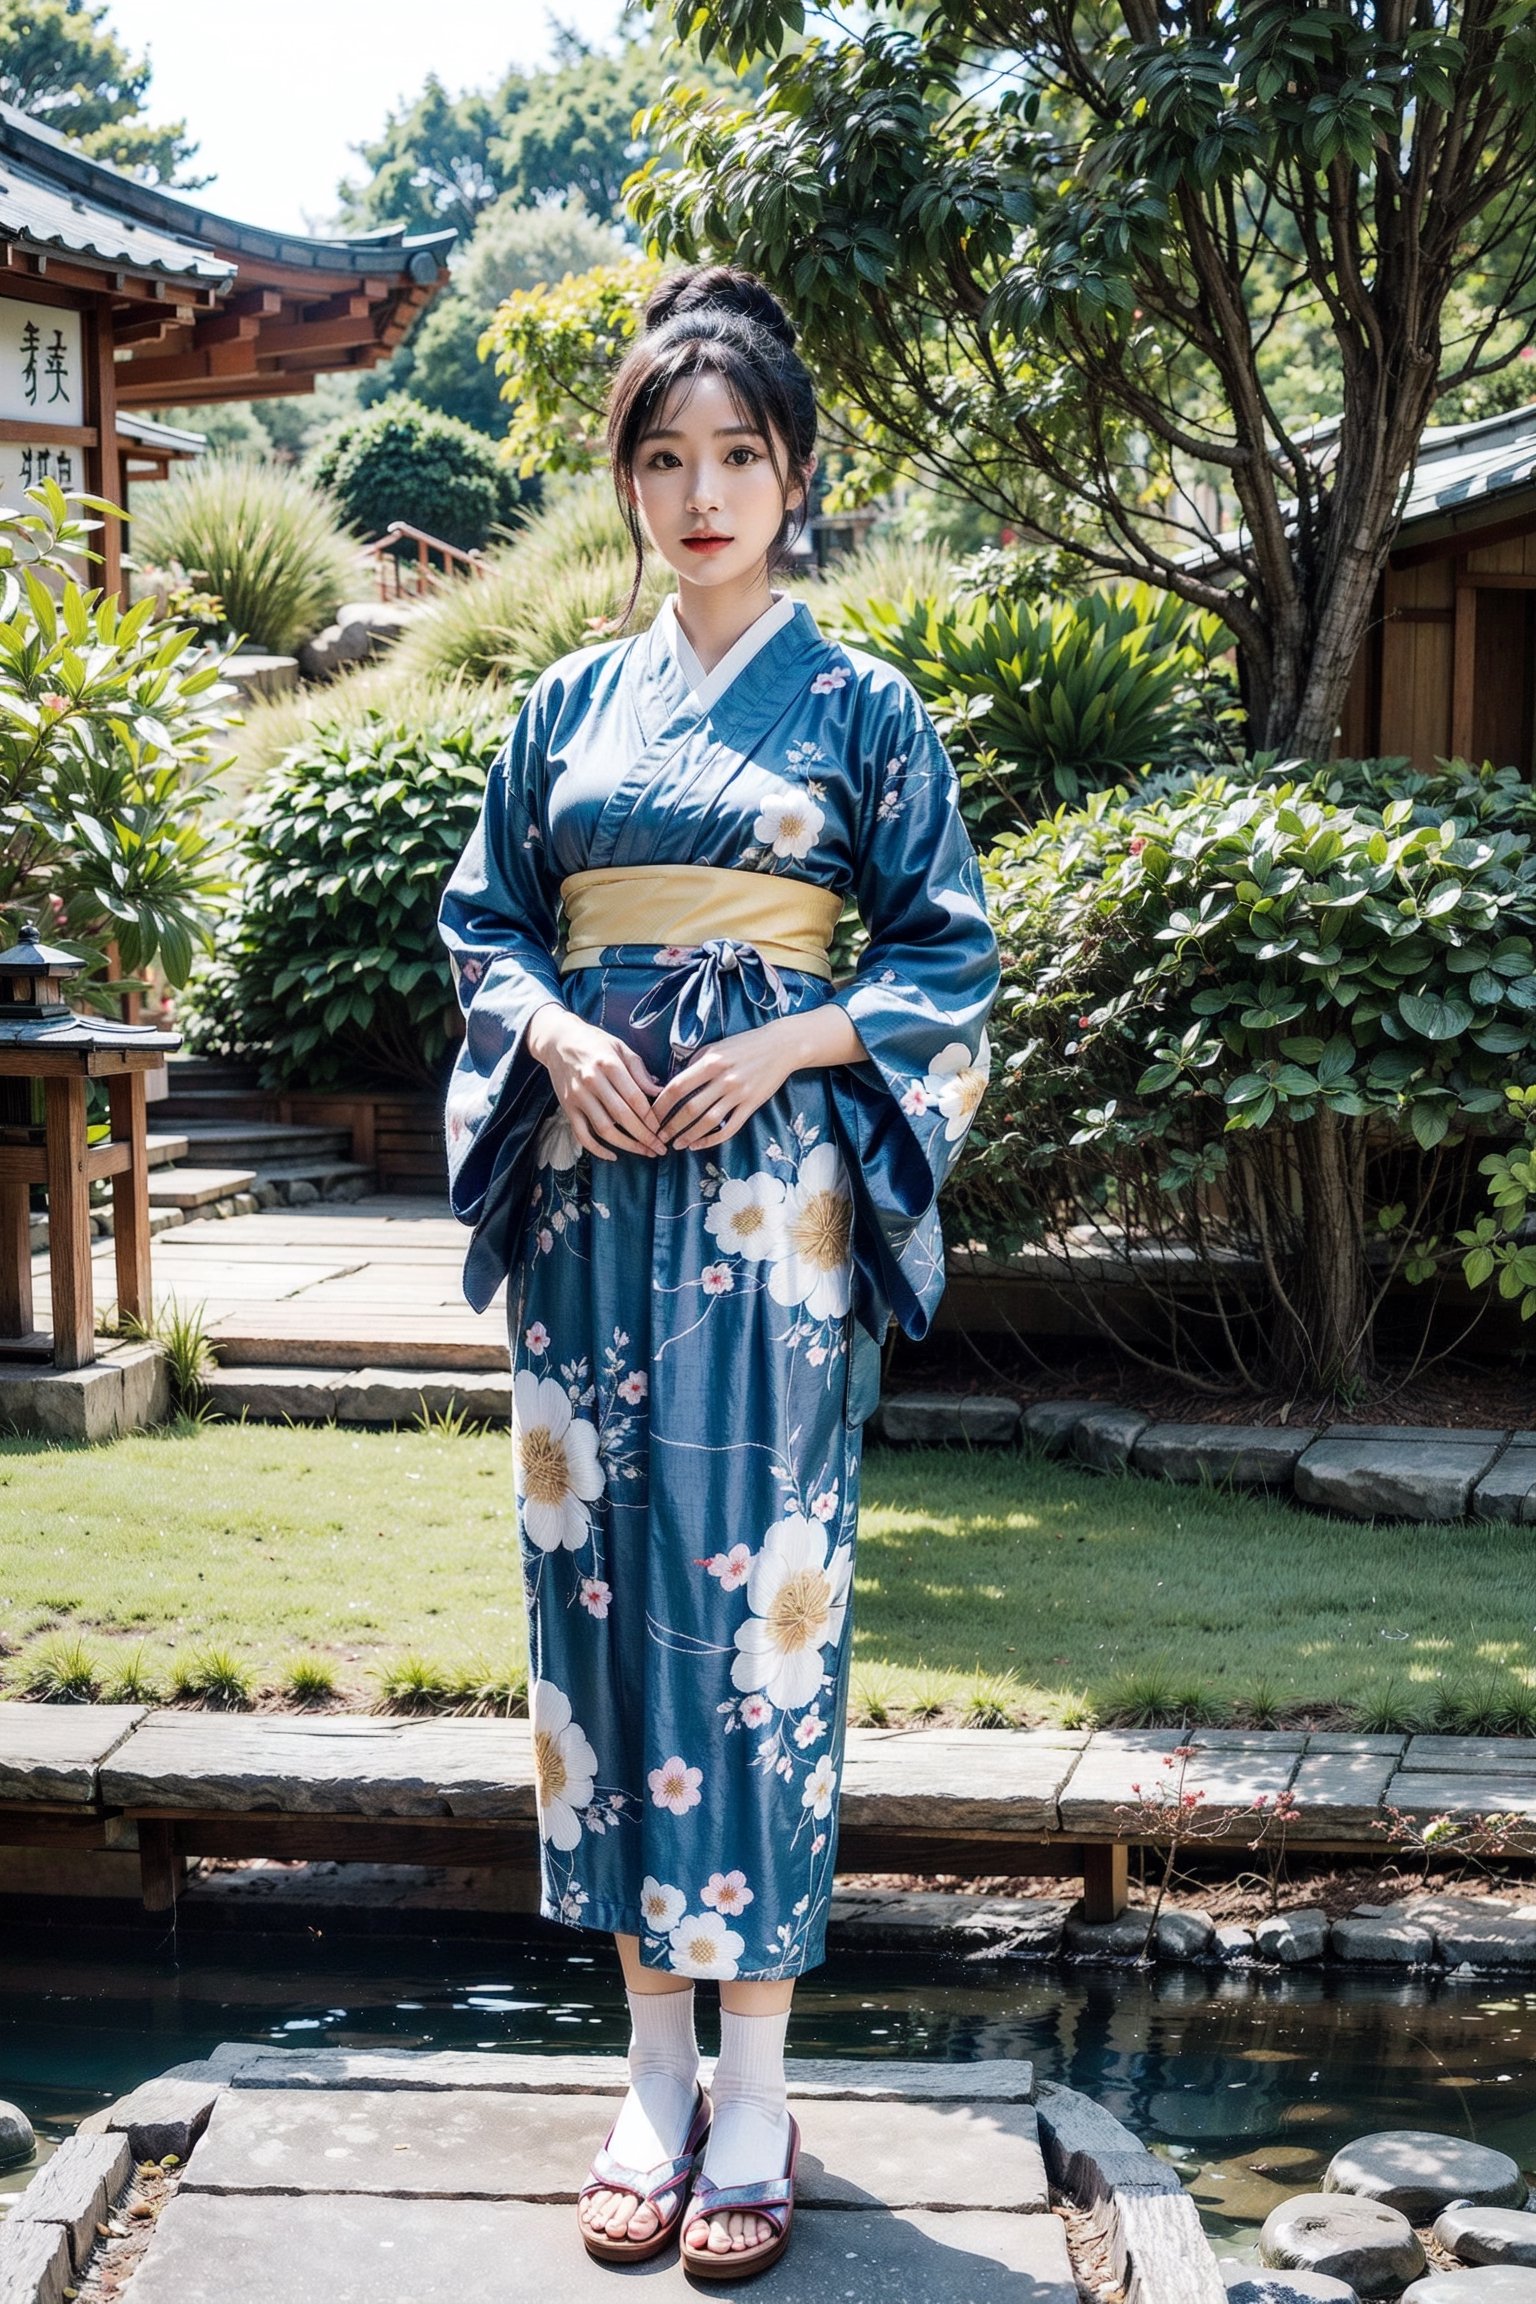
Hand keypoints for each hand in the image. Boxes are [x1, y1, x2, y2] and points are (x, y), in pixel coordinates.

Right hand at [526, 1001, 666, 1160]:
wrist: (558, 1040)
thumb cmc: (594, 1043)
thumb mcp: (620, 1048)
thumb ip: (639, 1071)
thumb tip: (659, 1092)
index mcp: (609, 1064)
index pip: (634, 1098)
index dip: (651, 1117)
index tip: (663, 1129)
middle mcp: (592, 1081)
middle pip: (622, 1116)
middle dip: (644, 1136)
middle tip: (659, 1148)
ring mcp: (577, 1096)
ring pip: (604, 1129)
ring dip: (626, 1145)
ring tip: (644, 1152)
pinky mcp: (567, 1107)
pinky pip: (581, 1135)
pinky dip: (596, 1149)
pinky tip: (612, 1156)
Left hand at [652, 1007, 868, 1150]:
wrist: (780, 1046)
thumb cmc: (744, 1045)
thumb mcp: (715, 1047)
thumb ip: (694, 1064)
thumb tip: (673, 1084)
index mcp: (711, 1062)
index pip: (677, 1087)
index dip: (661, 1104)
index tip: (650, 1115)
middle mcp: (724, 1079)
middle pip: (690, 1108)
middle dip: (670, 1125)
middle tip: (658, 1136)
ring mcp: (739, 1094)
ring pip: (708, 1122)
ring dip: (689, 1136)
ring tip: (676, 1144)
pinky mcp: (752, 1105)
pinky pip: (729, 1128)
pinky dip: (712, 1140)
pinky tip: (698, 1145)